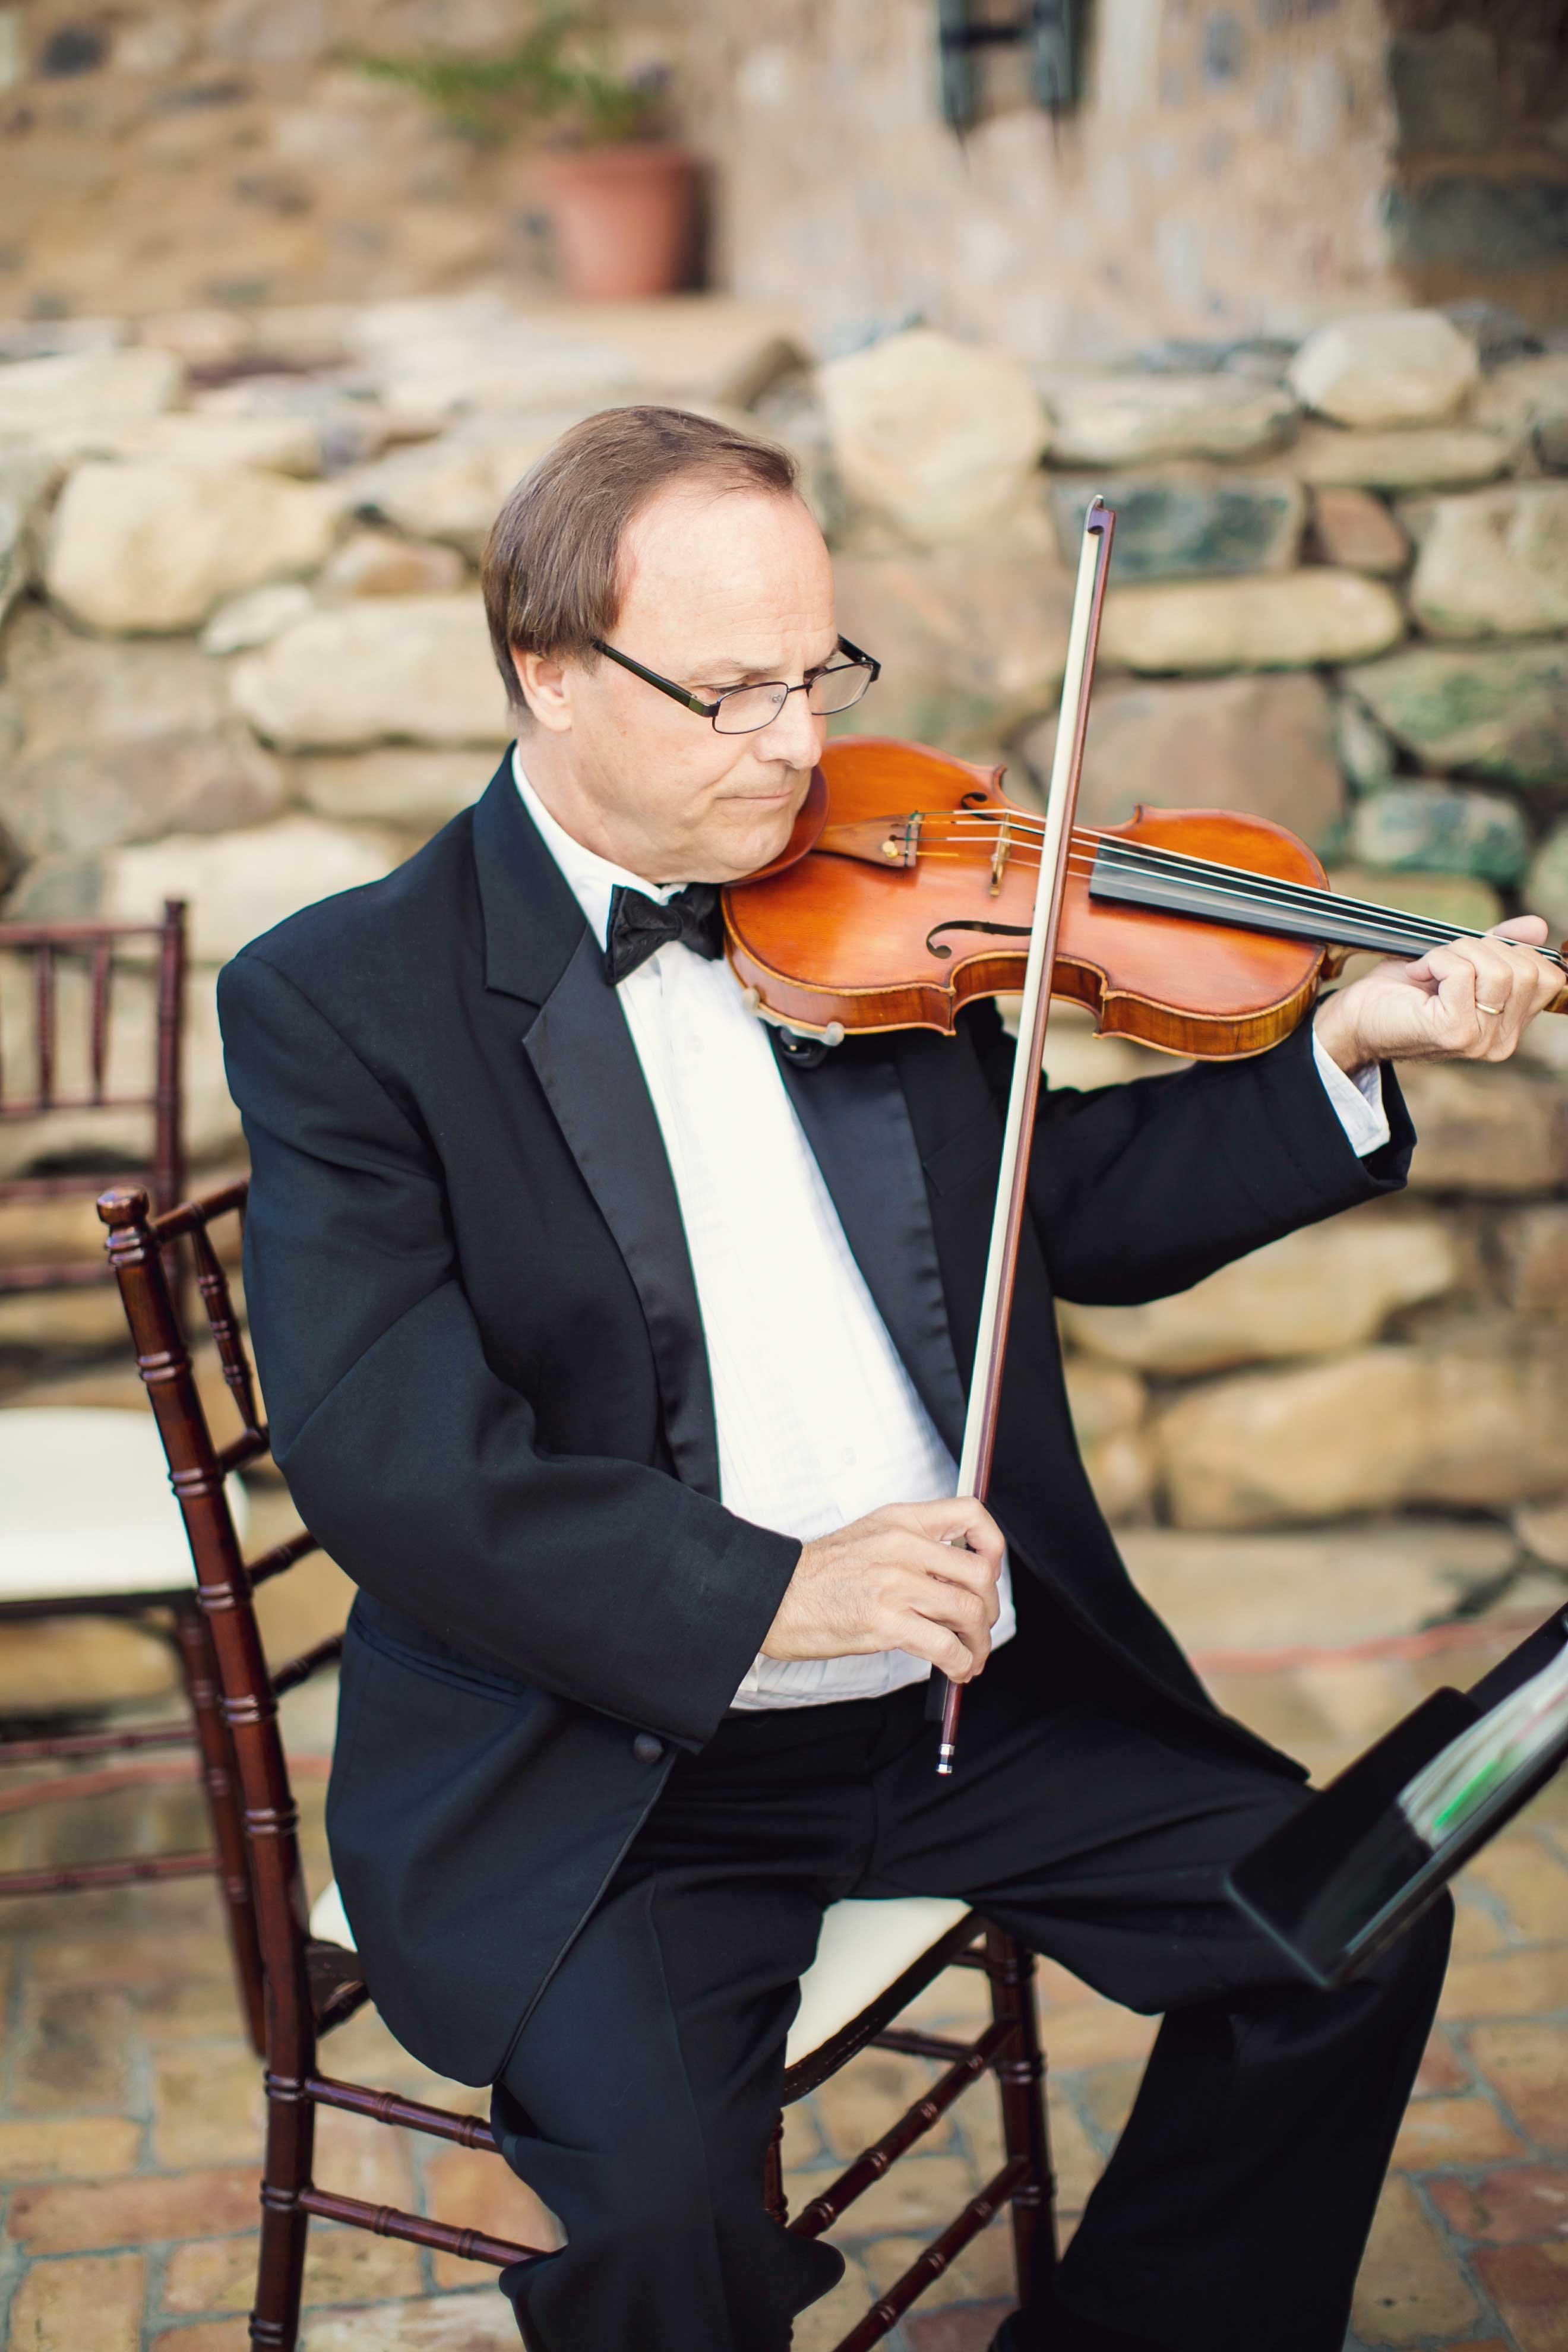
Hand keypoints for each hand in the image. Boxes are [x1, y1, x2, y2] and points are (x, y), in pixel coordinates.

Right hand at [761, 1497, 1004, 1683]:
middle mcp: (903, 1546)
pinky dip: (960, 1663)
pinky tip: (956, 1671)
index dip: (992, 1545)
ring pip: (968, 1612)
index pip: (970, 1513)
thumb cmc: (820, 1575)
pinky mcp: (885, 1622)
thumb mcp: (870, 1536)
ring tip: (971, 1658)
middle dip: (989, 1610)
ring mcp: (895, 1584)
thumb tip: (958, 1575)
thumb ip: (914, 1544)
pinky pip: (945, 1646)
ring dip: (979, 1644)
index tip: (988, 1573)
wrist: (775, 1597)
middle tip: (979, 1630)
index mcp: (901, 1520)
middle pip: (979, 1574)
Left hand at [1313, 916, 1562, 1075]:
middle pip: (1526, 969)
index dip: (1516, 951)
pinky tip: (1419, 975)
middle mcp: (1501, 1042)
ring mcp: (1480, 1039)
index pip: (1549, 977)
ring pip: (1497, 969)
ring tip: (1430, 969)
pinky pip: (1463, 972)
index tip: (1475, 956)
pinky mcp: (1454, 1031)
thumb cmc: (1402, 993)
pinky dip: (1437, 960)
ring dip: (1457, 953)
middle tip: (1444, 962)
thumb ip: (1500, 947)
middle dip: (1483, 949)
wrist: (1356, 1020)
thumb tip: (1538, 925)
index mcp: (1509, 1028)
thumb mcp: (1460, 962)